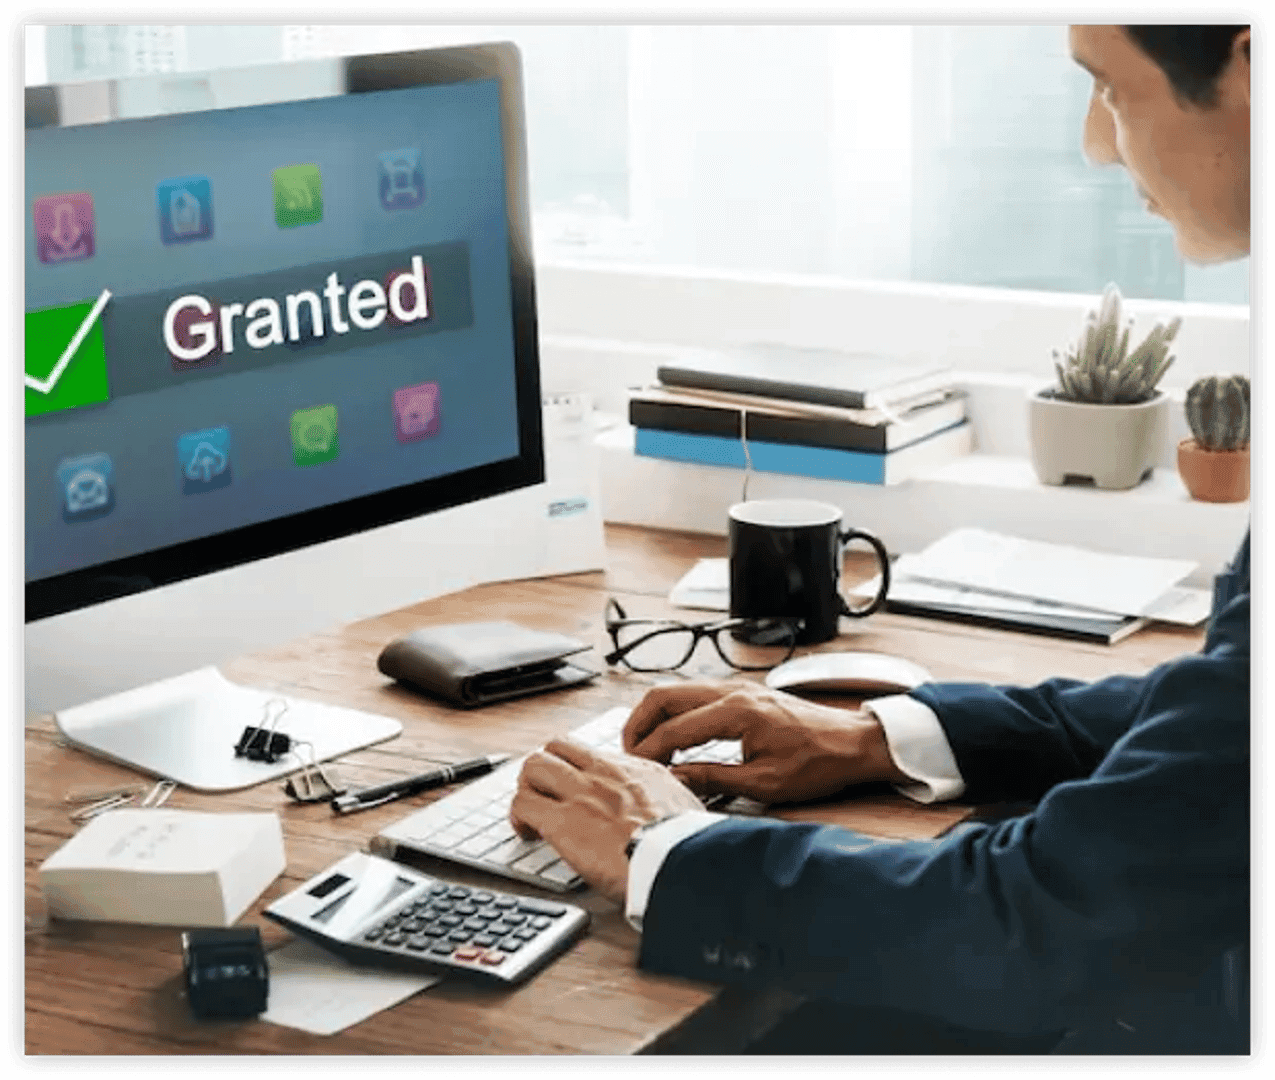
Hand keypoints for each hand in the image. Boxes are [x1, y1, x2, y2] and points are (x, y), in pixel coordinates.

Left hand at [509, 738, 702, 904]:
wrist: (677, 861)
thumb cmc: (685, 843)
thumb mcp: (687, 805)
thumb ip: (671, 796)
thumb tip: (675, 802)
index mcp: (635, 769)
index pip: (590, 752)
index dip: (574, 767)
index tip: (574, 787)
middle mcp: (604, 773)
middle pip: (555, 747)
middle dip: (544, 769)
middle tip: (545, 795)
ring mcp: (580, 793)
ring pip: (533, 766)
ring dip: (527, 788)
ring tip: (531, 813)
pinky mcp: (562, 821)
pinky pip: (522, 803)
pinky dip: (518, 816)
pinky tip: (527, 833)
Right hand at [623, 681, 908, 803]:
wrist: (853, 744)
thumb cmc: (818, 763)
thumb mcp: (764, 782)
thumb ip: (713, 779)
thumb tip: (674, 781)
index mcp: (736, 712)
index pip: (673, 729)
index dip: (647, 752)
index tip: (634, 772)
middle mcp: (732, 692)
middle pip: (664, 696)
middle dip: (638, 725)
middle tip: (628, 755)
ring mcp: (737, 688)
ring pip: (676, 691)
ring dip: (655, 717)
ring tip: (645, 749)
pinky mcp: (743, 694)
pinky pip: (695, 696)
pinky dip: (675, 714)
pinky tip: (674, 739)